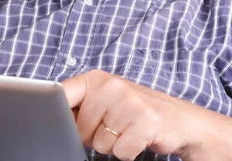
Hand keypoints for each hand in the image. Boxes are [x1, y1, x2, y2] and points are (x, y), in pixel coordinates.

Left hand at [62, 70, 208, 159]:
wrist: (178, 119)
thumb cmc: (133, 111)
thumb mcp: (104, 100)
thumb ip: (78, 106)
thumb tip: (53, 120)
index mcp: (96, 79)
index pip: (61, 94)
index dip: (56, 113)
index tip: (54, 121)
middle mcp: (111, 86)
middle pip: (80, 129)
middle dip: (94, 136)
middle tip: (114, 126)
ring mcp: (129, 102)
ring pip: (100, 143)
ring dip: (113, 145)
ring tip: (127, 130)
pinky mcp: (145, 121)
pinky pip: (120, 152)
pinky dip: (128, 152)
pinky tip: (138, 138)